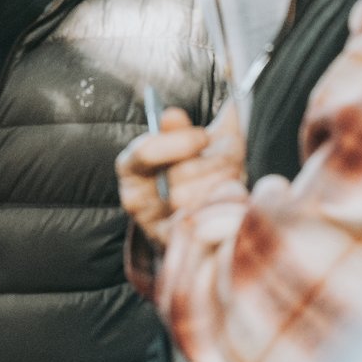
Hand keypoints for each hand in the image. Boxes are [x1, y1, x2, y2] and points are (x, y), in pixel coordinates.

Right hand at [117, 105, 245, 248]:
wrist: (199, 213)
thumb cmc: (196, 167)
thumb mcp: (190, 141)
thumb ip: (181, 126)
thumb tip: (171, 115)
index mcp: (130, 166)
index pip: (147, 151)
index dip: (182, 141)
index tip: (205, 136)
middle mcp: (134, 199)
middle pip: (179, 179)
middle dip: (212, 164)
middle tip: (230, 160)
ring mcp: (153, 227)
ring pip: (196, 201)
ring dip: (224, 185)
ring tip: (231, 179)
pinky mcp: (177, 246)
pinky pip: (206, 225)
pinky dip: (223, 209)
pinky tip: (229, 199)